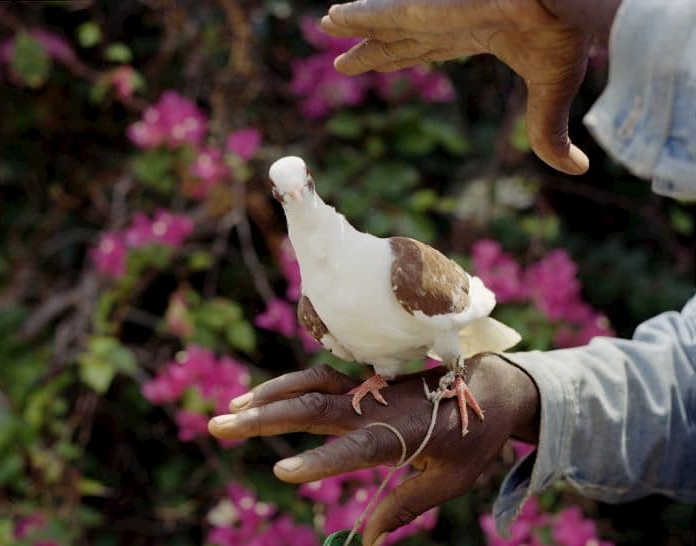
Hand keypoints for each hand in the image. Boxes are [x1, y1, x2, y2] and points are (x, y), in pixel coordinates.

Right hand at [208, 355, 539, 545]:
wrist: (491, 387)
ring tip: (228, 414)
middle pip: (314, 408)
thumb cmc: (472, 440)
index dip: (320, 461)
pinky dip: (283, 387)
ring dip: (266, 399)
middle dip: (264, 420)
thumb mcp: (450, 482)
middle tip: (219, 427)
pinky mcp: (362, 382)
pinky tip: (256, 400)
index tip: (282, 472)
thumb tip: (366, 541)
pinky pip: (316, 379)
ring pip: (309, 387)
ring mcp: (367, 391)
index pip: (355, 448)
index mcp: (404, 435)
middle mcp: (377, 408)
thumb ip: (404, 508)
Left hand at [321, 0, 593, 174]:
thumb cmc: (567, 30)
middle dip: (373, 44)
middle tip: (344, 56)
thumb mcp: (553, 91)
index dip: (404, 55)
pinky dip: (359, 15)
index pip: (430, 47)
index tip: (383, 60)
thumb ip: (551, 132)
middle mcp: (452, 15)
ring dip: (355, 24)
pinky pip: (385, 11)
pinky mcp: (430, 6)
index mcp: (477, 30)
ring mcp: (438, 7)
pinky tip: (333, 17)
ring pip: (387, 18)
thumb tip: (578, 169)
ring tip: (326, 25)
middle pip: (402, 35)